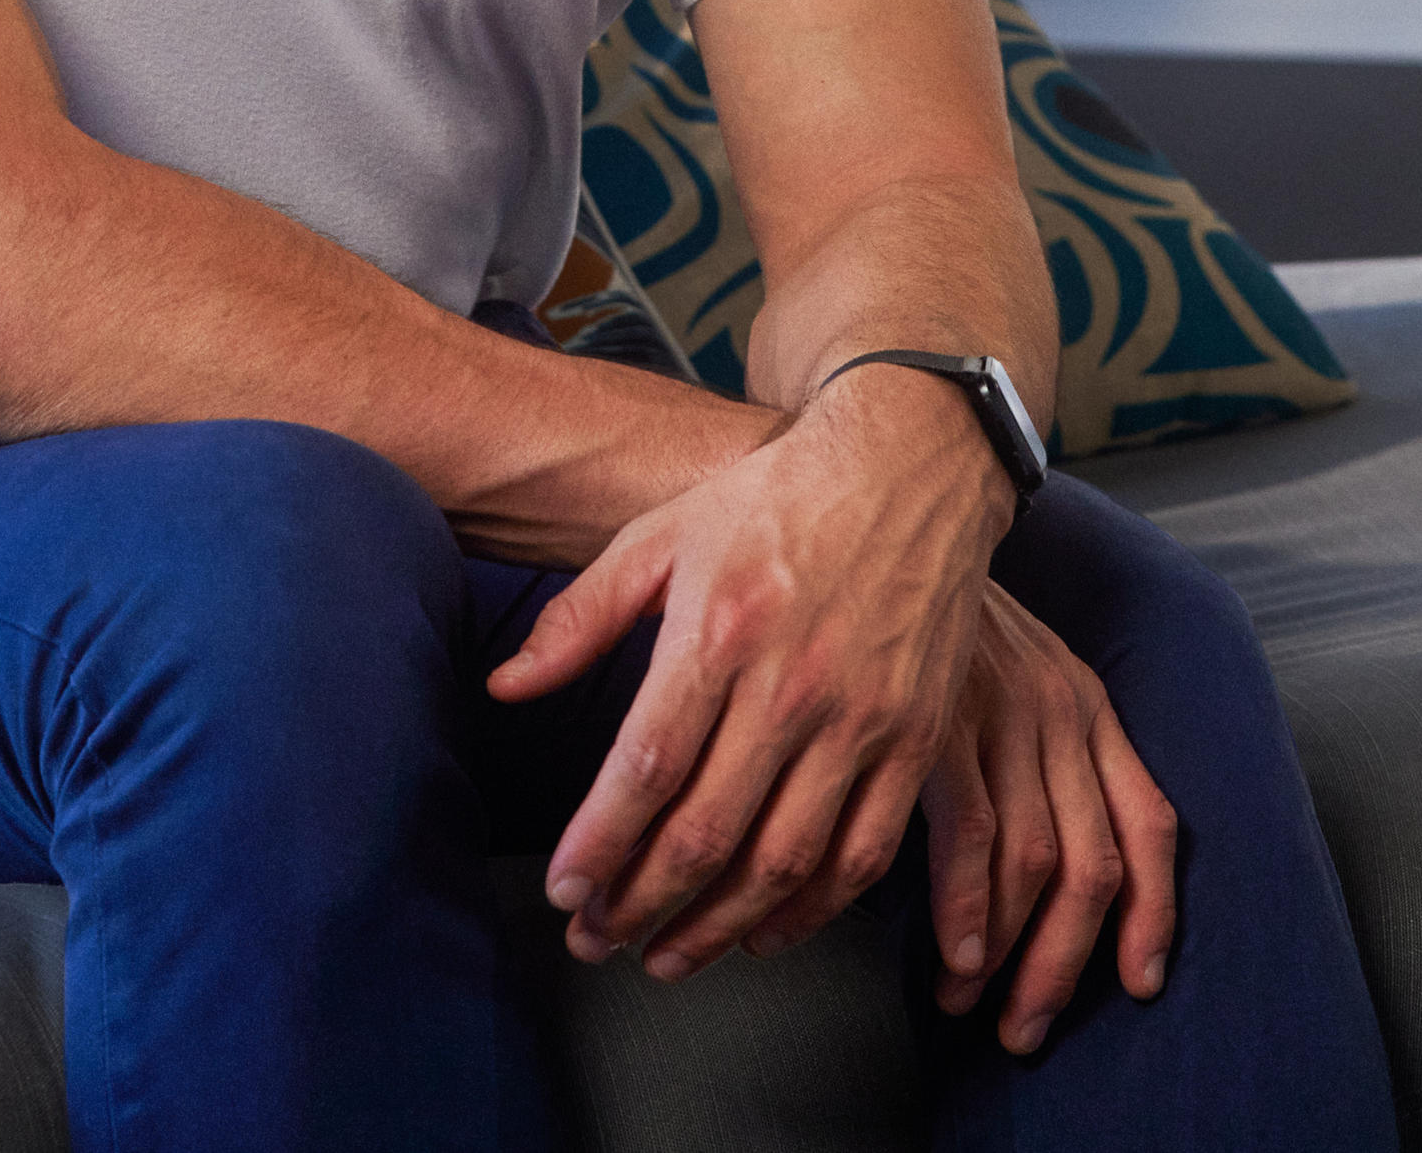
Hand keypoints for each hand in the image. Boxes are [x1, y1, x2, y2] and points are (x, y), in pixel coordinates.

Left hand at [491, 370, 1011, 981]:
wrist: (909, 466)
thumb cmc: (772, 498)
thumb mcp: (660, 535)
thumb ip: (580, 617)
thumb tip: (505, 688)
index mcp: (719, 631)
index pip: (647, 768)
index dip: (601, 845)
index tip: (564, 892)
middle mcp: (793, 684)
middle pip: (707, 831)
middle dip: (640, 904)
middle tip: (595, 941)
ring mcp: (862, 718)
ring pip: (783, 861)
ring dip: (717, 927)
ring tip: (666, 956)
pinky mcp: (915, 739)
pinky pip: (863, 854)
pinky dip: (811, 911)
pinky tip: (763, 933)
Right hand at [919, 583, 1179, 1052]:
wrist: (867, 513)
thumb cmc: (923, 610)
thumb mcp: (1005, 667)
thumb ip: (1026, 749)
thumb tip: (1028, 864)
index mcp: (1088, 701)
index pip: (1152, 826)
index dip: (1155, 917)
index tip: (1138, 984)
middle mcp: (1062, 708)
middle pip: (1095, 869)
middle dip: (1065, 968)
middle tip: (1027, 1030)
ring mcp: (1004, 712)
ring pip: (1039, 868)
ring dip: (1008, 956)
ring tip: (970, 1003)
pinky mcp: (941, 717)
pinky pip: (971, 839)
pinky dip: (965, 912)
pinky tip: (948, 956)